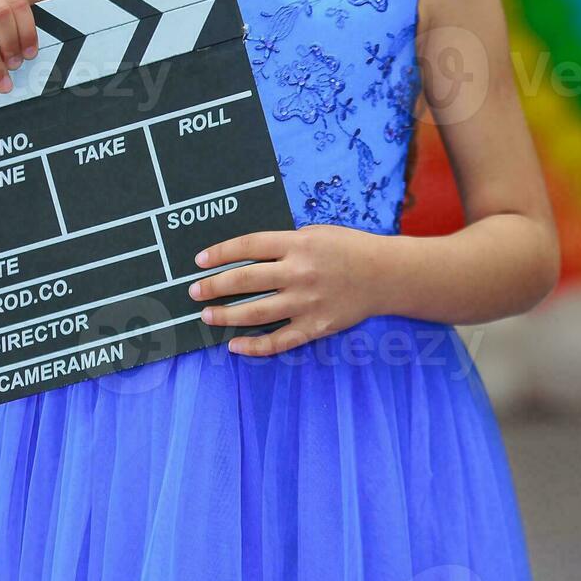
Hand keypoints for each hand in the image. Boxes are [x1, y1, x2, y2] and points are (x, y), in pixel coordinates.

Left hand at [189, 225, 385, 356]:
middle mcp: (299, 273)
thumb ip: (284, 243)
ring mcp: (306, 302)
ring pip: (255, 313)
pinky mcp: (315, 326)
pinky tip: (235, 345)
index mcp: (297, 244)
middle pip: (244, 280)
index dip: (219, 254)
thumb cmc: (349, 249)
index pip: (247, 246)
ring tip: (207, 316)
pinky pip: (279, 341)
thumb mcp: (316, 234)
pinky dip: (254, 346)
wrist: (386, 275)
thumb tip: (245, 255)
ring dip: (226, 315)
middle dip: (213, 287)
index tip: (199, 261)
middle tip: (195, 291)